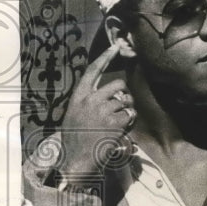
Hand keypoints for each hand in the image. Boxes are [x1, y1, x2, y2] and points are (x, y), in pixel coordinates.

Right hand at [60, 42, 135, 175]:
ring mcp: (103, 110)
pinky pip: (130, 115)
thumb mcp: (76, 114)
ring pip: (126, 101)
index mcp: (79, 97)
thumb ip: (90, 101)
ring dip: (126, 112)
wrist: (76, 159)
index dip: (105, 57)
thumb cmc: (77, 138)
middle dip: (124, 94)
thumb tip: (112, 94)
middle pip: (118, 85)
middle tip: (120, 108)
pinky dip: (128, 123)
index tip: (116, 46)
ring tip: (114, 125)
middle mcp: (90, 100)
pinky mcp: (114, 121)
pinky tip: (118, 131)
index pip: (93, 71)